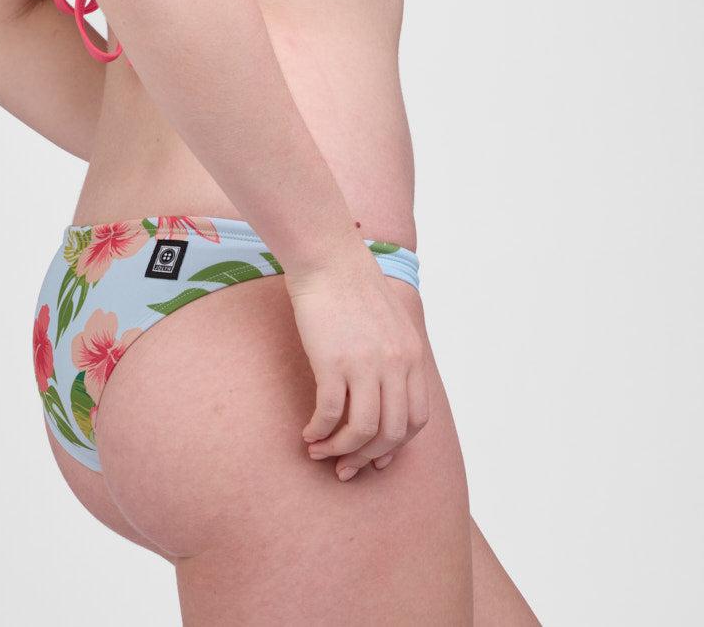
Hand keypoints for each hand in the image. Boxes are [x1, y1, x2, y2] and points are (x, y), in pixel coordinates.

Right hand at [284, 252, 429, 481]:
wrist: (327, 259)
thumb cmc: (351, 287)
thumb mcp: (390, 323)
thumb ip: (394, 356)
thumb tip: (385, 394)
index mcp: (411, 356)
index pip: (417, 420)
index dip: (396, 446)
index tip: (374, 456)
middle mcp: (395, 364)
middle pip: (392, 433)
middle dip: (367, 458)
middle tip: (344, 466)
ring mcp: (366, 364)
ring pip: (362, 431)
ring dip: (340, 450)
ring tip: (320, 451)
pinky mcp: (334, 362)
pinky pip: (331, 414)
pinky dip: (320, 432)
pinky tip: (308, 433)